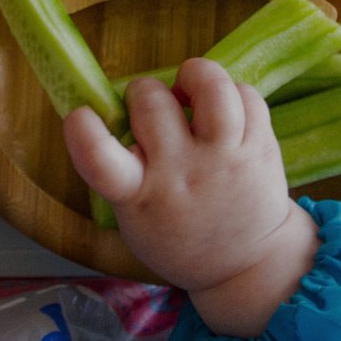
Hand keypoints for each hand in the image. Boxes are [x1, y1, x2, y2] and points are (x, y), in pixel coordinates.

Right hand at [63, 58, 318, 336]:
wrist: (248, 264)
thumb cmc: (177, 233)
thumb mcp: (134, 217)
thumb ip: (120, 169)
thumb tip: (116, 107)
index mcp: (139, 195)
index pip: (100, 160)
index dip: (83, 130)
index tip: (80, 115)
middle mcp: (182, 172)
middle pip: (153, 101)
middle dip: (144, 91)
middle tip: (152, 107)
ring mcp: (225, 158)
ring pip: (212, 87)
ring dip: (195, 75)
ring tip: (191, 89)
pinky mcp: (261, 147)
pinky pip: (247, 94)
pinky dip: (231, 92)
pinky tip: (223, 110)